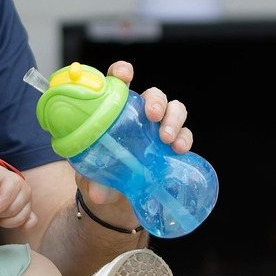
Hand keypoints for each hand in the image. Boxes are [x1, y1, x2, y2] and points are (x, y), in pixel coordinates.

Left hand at [0, 162, 37, 230]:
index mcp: (15, 181)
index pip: (6, 199)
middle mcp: (26, 191)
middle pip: (12, 210)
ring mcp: (29, 202)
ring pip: (20, 219)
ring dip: (4, 222)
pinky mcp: (30, 210)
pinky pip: (31, 223)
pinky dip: (20, 226)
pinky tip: (7, 222)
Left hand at [90, 60, 192, 207]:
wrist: (114, 202)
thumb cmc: (97, 177)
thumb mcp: (89, 177)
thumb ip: (92, 181)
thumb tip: (98, 194)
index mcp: (113, 112)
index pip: (118, 83)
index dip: (122, 72)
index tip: (125, 74)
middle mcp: (138, 115)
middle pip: (153, 95)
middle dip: (156, 101)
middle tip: (152, 116)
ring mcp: (157, 129)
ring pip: (174, 109)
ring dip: (174, 119)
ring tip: (166, 138)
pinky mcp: (172, 145)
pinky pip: (185, 134)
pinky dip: (185, 138)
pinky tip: (179, 148)